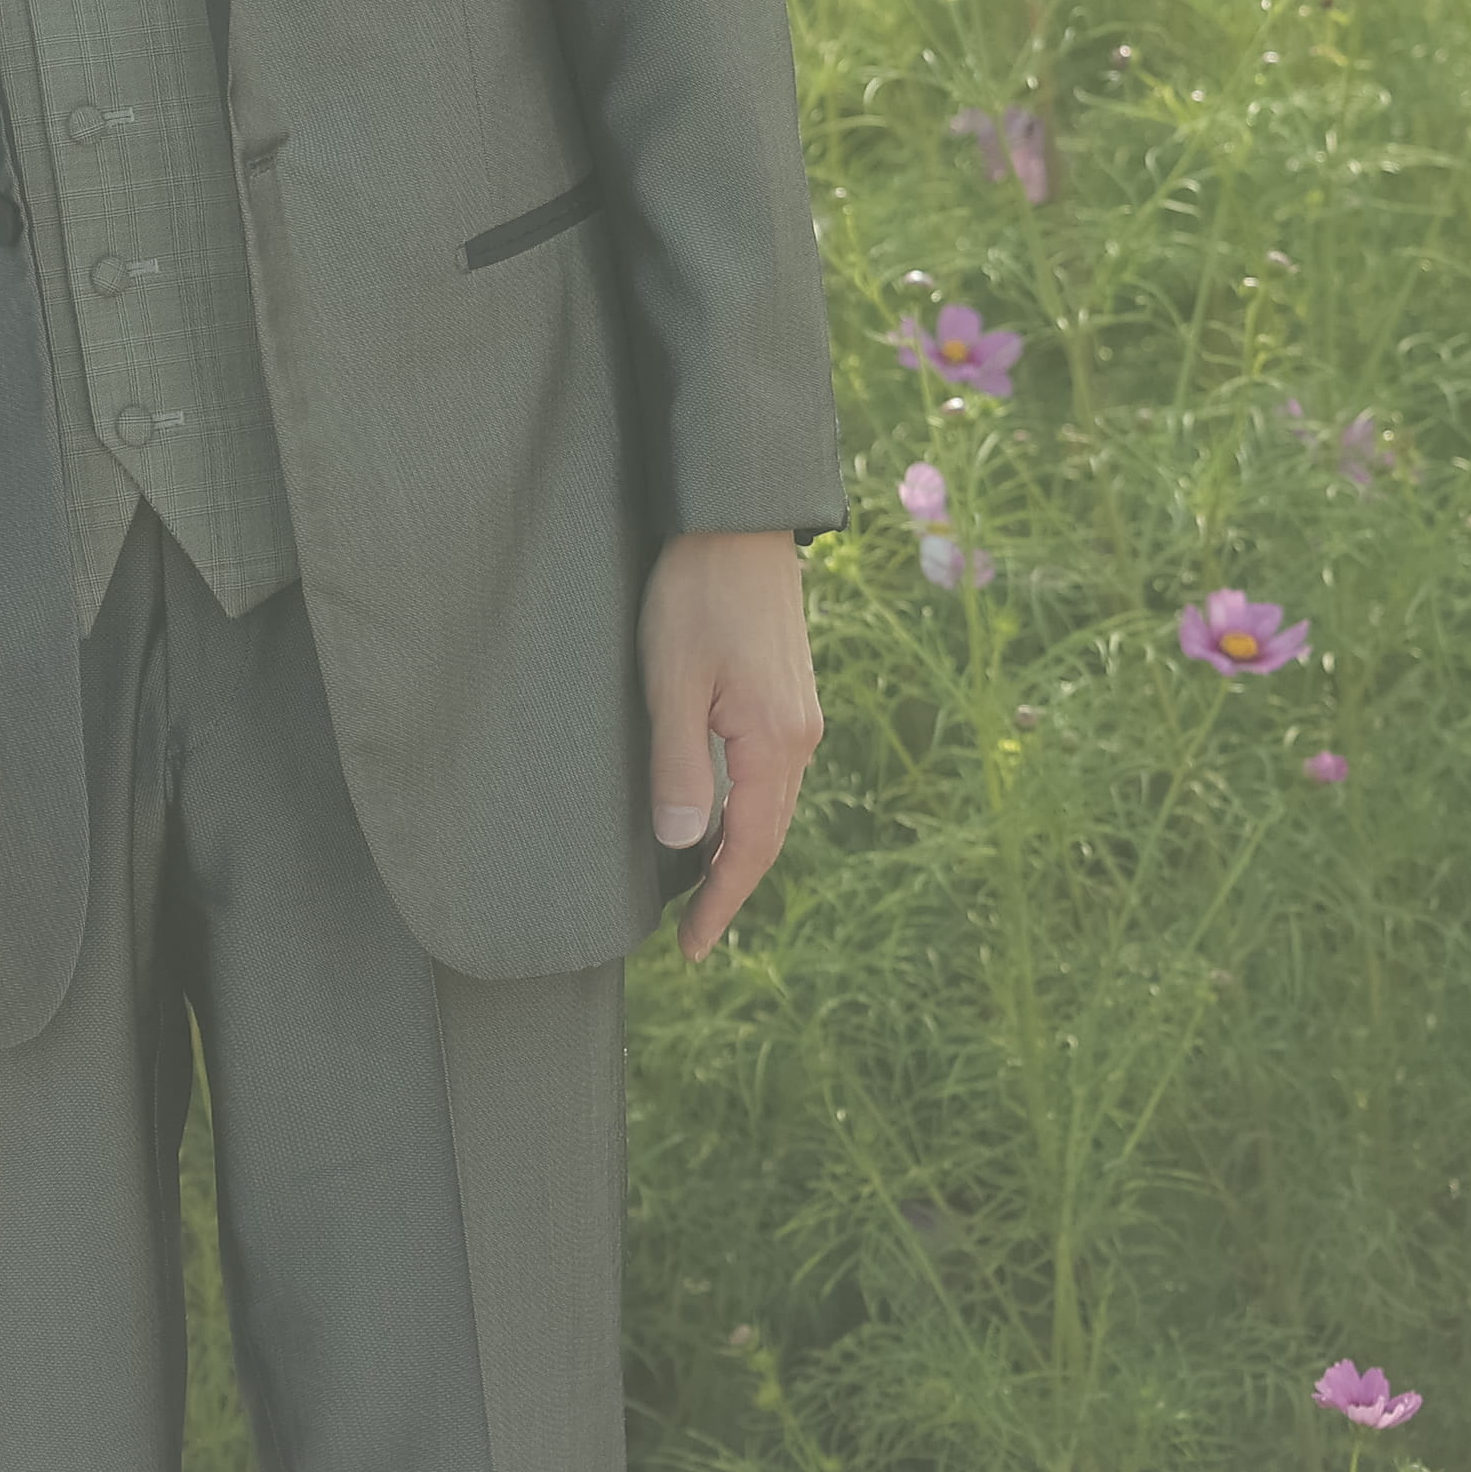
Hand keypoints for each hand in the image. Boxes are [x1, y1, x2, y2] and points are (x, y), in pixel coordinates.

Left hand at [643, 527, 823, 964]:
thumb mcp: (672, 681)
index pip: (749, 848)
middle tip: (690, 934)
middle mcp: (798, 737)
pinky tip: (718, 814)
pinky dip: (745, 808)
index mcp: (774, 742)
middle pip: (768, 834)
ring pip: (771, 803)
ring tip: (698, 888)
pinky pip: (770, 772)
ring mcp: (798, 714)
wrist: (734, 521)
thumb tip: (685, 845)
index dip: (720, 902)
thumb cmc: (694, 595)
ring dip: (738, 848)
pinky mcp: (786, 692)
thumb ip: (679, 765)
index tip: (691, 950)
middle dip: (729, 886)